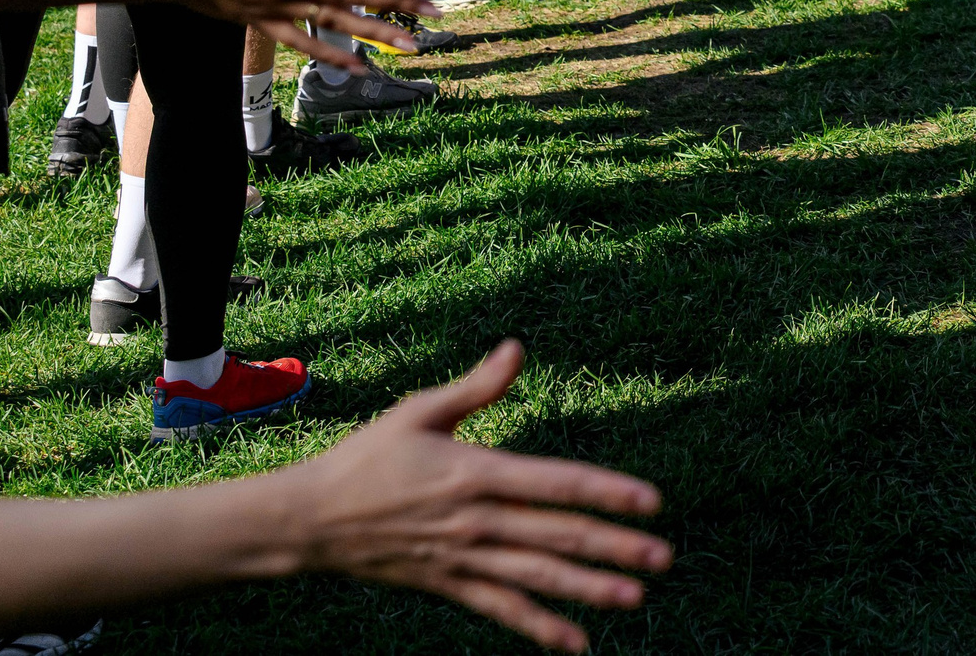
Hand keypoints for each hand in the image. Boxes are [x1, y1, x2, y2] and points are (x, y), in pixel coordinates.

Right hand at [283, 340, 670, 650]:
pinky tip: (576, 645)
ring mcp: (463, 559)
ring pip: (538, 577)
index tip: (652, 501)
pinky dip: (539, 628)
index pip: (557, 483)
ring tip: (636, 599)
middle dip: (615, 547)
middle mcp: (477, 520)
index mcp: (477, 471)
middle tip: (664, 557)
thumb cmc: (369, 457)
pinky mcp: (448, 586)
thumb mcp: (420, 411)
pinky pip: (501, 610)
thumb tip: (518, 348)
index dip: (609, 492)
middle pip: (558, 535)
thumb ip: (477, 386)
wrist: (311, 519)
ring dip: (589, 590)